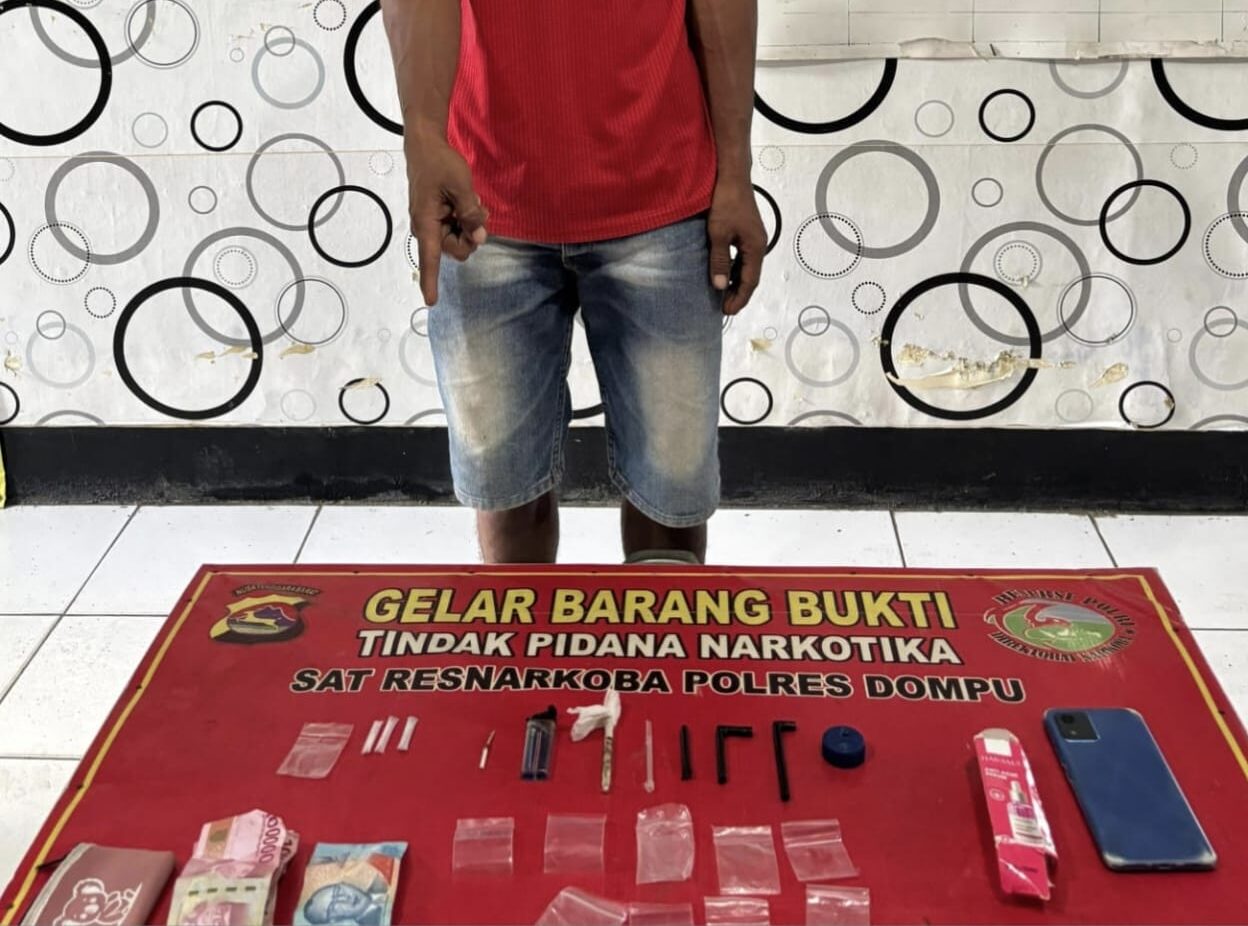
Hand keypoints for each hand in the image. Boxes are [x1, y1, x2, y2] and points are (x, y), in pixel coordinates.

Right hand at [405, 137, 488, 304]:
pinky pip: (457, 230)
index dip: (431, 281)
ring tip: (473, 204)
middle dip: (471, 236)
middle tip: (479, 212)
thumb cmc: (440, 163)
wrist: (425, 146)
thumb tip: (479, 238)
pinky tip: (468, 205)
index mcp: (426, 223)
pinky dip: (466, 221)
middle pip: (456, 250)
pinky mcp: (438, 219)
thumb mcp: (461, 185)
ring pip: (459, 240)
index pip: (429, 258)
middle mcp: (427, 229)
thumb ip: (470, 213)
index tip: (431, 301)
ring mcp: (433, 225)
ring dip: (470, 227)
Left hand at [707, 179, 766, 315]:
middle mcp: (758, 244)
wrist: (732, 176)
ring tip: (722, 294)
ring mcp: (753, 238)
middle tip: (724, 308)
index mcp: (755, 247)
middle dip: (738, 294)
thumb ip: (719, 260)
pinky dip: (733, 268)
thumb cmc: (726, 201)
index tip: (727, 312)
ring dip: (735, 282)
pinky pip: (742, 257)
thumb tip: (719, 286)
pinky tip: (723, 272)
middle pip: (750, 276)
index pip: (749, 281)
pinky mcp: (746, 232)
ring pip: (746, 267)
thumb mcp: (718, 234)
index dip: (739, 298)